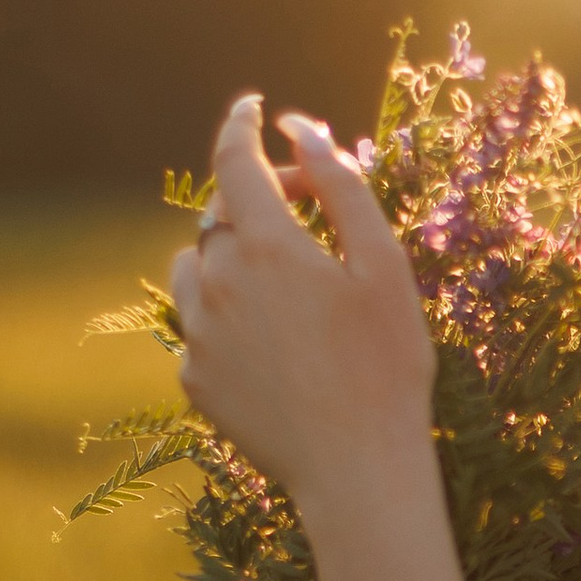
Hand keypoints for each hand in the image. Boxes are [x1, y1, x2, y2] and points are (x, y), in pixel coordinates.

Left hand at [168, 96, 435, 510]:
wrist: (357, 471)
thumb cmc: (387, 366)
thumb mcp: (384, 266)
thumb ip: (341, 185)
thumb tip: (299, 128)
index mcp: (266, 245)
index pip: (234, 158)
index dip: (242, 123)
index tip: (254, 108)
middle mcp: (217, 280)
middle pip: (220, 212)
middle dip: (259, 199)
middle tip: (311, 214)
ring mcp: (198, 331)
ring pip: (196, 265)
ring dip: (230, 255)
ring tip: (284, 283)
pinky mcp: (193, 376)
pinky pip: (199, 322)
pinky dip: (229, 313)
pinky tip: (279, 345)